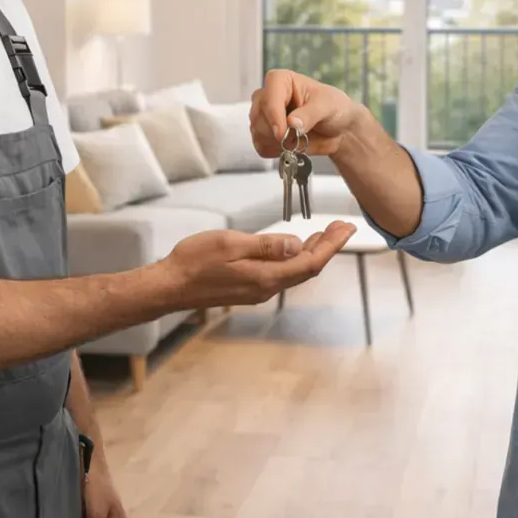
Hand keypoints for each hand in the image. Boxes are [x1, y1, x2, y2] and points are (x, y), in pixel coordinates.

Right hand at [156, 223, 356, 308]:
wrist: (170, 286)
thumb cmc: (195, 261)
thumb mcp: (230, 244)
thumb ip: (265, 245)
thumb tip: (296, 244)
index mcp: (265, 277)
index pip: (310, 262)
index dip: (332, 246)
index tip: (347, 229)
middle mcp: (266, 288)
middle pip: (307, 268)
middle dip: (327, 247)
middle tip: (342, 227)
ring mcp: (258, 290)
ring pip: (295, 272)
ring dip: (312, 252)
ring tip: (325, 233)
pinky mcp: (249, 289)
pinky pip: (281, 274)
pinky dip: (294, 258)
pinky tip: (294, 246)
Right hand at [249, 69, 364, 157]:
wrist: (338, 127)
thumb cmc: (332, 107)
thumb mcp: (328, 106)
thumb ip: (310, 114)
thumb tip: (291, 123)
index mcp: (280, 80)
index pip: (268, 98)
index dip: (274, 117)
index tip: (282, 133)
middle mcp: (267, 97)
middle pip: (259, 118)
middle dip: (278, 134)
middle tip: (300, 137)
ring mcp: (263, 116)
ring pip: (259, 134)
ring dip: (279, 144)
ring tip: (300, 139)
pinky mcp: (264, 134)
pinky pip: (262, 147)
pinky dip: (277, 151)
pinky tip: (292, 145)